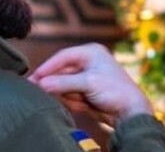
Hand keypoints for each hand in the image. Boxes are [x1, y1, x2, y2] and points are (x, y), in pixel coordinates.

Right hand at [28, 43, 152, 124]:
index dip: (47, 67)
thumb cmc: (116, 91)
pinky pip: (70, 95)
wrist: (130, 112)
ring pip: (64, 85)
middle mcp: (88, 62)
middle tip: (38, 90)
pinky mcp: (86, 92)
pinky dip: (71, 101)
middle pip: (61, 71)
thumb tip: (41, 84)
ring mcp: (87, 78)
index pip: (63, 57)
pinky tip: (82, 105)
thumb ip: (63, 83)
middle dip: (54, 83)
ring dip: (64, 94)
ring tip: (76, 100)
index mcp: (91, 52)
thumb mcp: (88, 83)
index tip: (34, 78)